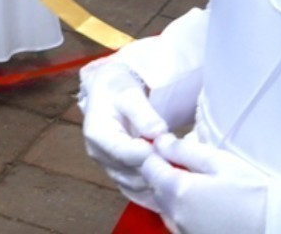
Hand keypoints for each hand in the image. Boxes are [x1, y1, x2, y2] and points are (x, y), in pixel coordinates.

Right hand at [79, 61, 166, 208]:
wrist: (108, 91)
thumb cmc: (117, 88)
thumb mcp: (129, 92)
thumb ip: (143, 113)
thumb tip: (157, 132)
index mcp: (97, 134)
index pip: (125, 153)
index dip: (150, 155)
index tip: (171, 149)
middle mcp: (99, 155)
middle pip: (131, 174)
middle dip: (158, 170)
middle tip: (182, 162)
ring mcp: (108, 167)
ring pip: (136, 187)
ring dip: (158, 183)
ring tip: (180, 171)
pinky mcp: (119, 175)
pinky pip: (137, 192)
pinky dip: (154, 193)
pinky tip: (172, 185)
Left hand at [141, 135, 269, 233]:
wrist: (279, 225)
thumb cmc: (253, 191)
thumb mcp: (219, 162)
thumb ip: (184, 150)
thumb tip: (160, 142)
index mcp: (178, 191)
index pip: (148, 167)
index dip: (157, 155)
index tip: (172, 150)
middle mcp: (175, 216)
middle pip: (156, 189)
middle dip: (166, 175)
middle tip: (191, 167)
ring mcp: (184, 232)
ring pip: (166, 208)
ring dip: (175, 196)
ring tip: (202, 188)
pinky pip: (179, 224)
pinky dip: (185, 214)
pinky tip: (207, 207)